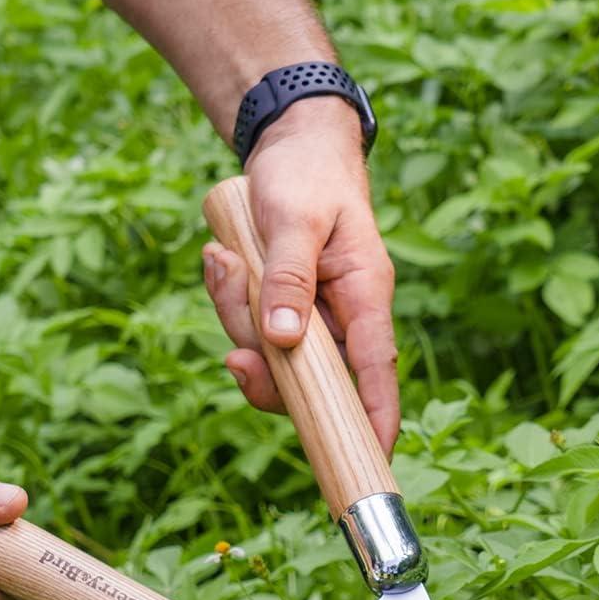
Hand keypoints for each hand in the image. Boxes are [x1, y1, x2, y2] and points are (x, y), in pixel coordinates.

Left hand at [202, 101, 398, 454]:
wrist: (291, 140)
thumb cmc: (307, 174)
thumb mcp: (296, 218)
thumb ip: (289, 277)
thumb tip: (283, 341)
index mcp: (365, 295)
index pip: (377, 371)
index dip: (376, 418)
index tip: (374, 459)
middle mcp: (341, 316)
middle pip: (307, 379)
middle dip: (262, 367)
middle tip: (230, 350)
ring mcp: (309, 315)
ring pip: (268, 352)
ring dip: (234, 313)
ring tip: (224, 258)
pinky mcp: (279, 306)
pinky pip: (247, 325)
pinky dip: (227, 297)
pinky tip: (222, 256)